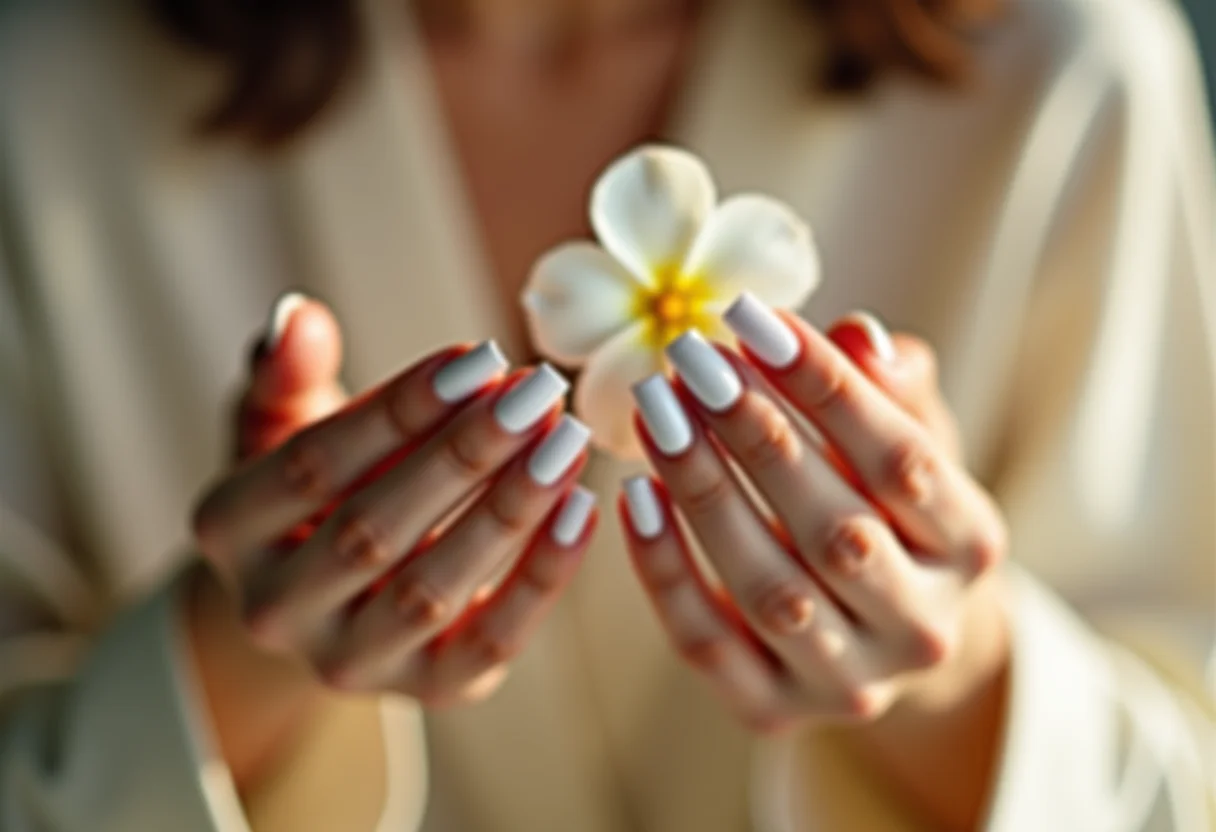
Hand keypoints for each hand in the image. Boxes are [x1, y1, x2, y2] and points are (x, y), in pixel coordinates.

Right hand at [193, 298, 597, 705]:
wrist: (332, 586)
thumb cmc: (318, 485)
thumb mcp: (284, 422)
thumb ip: (288, 374)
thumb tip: (299, 317)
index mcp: (229, 533)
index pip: (314, 466)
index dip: (401, 410)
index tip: (481, 356)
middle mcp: (275, 612)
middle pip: (374, 531)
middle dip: (464, 456)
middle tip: (537, 391)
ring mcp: (350, 663)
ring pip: (432, 592)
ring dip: (509, 512)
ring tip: (567, 439)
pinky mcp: (427, 689)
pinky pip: (490, 641)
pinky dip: (540, 578)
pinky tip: (581, 508)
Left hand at [621, 296, 1008, 735]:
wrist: (882, 628)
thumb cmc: (888, 506)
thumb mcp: (910, 439)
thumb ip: (892, 387)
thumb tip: (858, 335)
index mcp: (972, 548)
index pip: (903, 463)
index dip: (828, 387)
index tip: (755, 318)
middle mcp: (924, 628)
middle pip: (837, 533)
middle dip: (758, 438)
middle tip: (692, 360)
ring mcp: (849, 683)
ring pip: (769, 591)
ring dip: (704, 493)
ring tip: (656, 411)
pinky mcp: (773, 710)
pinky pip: (707, 642)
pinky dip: (665, 568)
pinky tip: (634, 493)